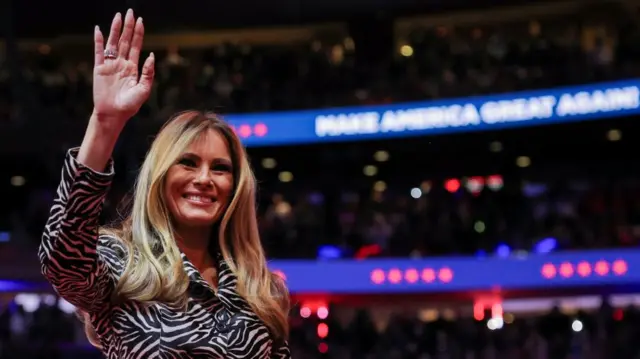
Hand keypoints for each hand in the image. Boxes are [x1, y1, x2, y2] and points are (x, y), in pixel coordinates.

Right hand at [92, 9, 154, 126]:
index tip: (140, 20)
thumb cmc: (130, 105)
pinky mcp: (99, 68)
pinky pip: (99, 52)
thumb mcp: (144, 89)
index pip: (136, 46)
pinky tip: (99, 30)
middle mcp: (122, 63)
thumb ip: (148, 73)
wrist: (114, 114)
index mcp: (133, 68)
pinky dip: (99, 41)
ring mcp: (110, 65)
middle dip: (128, 26)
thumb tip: (151, 55)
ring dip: (115, 30)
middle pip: (125, 40)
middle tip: (130, 12)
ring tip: (117, 16)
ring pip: (112, 43)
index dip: (138, 33)